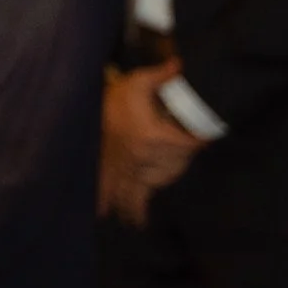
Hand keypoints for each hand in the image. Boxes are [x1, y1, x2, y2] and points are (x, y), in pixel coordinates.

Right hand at [101, 62, 202, 223]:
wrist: (82, 112)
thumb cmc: (111, 97)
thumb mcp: (136, 81)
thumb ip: (161, 75)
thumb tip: (181, 64)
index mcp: (152, 137)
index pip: (186, 145)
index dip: (199, 141)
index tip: (206, 139)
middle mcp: (144, 158)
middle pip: (174, 166)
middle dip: (182, 160)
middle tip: (188, 152)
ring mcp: (130, 169)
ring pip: (154, 184)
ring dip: (161, 187)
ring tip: (162, 202)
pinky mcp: (118, 175)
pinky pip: (128, 196)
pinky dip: (132, 210)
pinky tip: (135, 223)